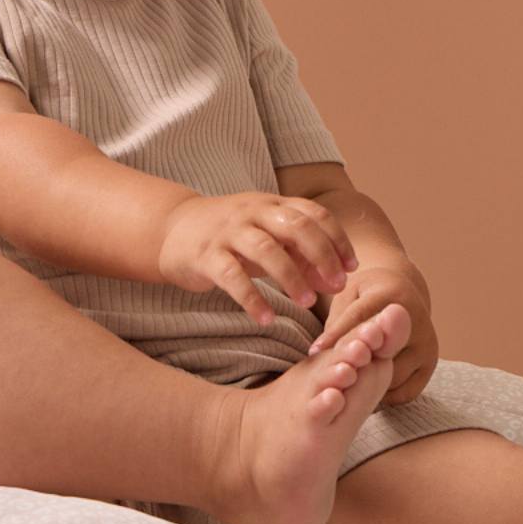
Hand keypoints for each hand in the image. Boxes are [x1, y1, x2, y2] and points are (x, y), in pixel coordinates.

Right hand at [157, 192, 360, 325]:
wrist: (172, 229)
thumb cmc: (229, 237)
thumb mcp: (266, 239)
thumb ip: (299, 256)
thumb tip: (334, 280)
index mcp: (272, 204)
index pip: (314, 214)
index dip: (337, 240)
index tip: (351, 268)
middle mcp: (252, 212)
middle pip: (296, 226)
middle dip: (322, 255)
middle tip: (337, 286)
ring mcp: (228, 232)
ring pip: (266, 250)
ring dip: (291, 277)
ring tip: (307, 303)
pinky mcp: (205, 255)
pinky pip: (232, 277)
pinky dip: (252, 299)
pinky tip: (266, 319)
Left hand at [307, 262, 437, 406]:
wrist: (400, 295)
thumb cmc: (365, 296)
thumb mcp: (347, 297)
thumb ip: (338, 322)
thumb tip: (319, 353)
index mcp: (393, 298)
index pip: (362, 320)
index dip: (337, 336)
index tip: (314, 351)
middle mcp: (415, 322)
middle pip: (380, 356)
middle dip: (354, 367)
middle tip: (331, 375)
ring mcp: (426, 345)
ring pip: (391, 379)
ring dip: (367, 385)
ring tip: (346, 379)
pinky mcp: (430, 365)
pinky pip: (404, 394)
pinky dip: (384, 396)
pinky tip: (368, 386)